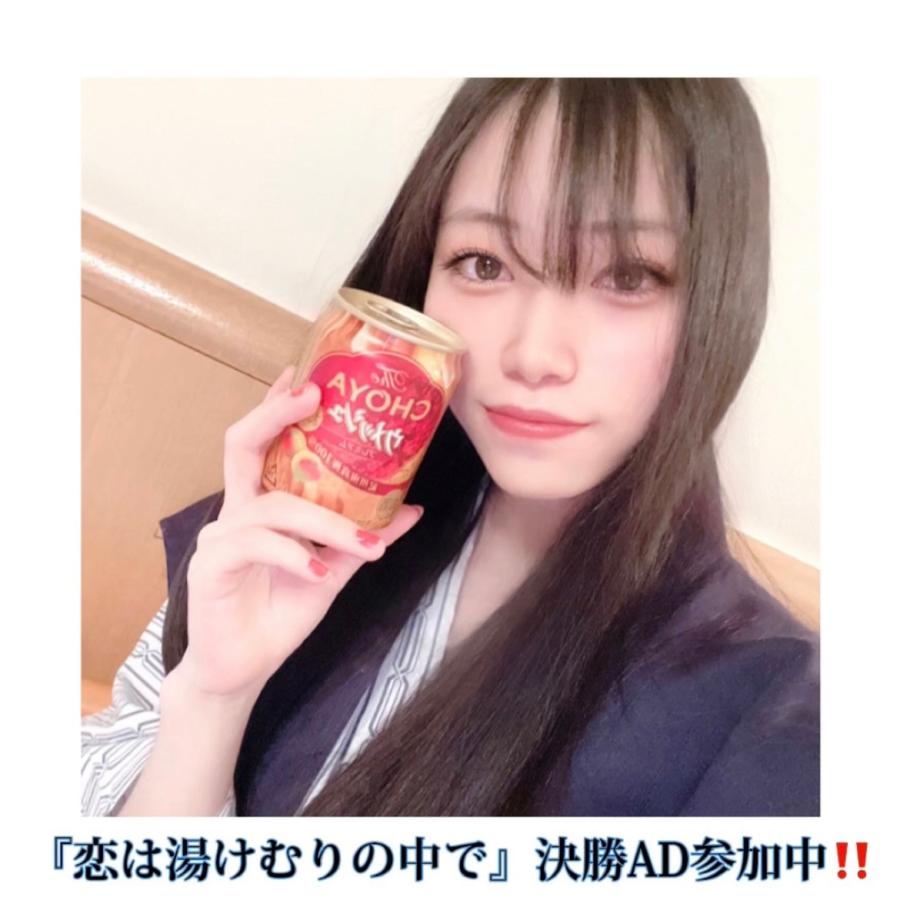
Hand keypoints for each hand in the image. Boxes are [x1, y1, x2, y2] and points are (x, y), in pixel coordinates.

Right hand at [176, 365, 424, 700]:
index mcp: (261, 505)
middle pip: (242, 445)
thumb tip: (414, 508)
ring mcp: (220, 536)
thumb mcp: (334, 569)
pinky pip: (256, 545)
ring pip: (273, 505)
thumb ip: (365, 537)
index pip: (262, 443)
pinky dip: (294, 555)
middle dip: (276, 414)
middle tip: (314, 395)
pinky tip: (319, 573)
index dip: (277, 407)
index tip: (304, 374)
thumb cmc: (281, 612)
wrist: (244, 668)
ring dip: (325, 522)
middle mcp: (237, 511)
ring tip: (363, 544)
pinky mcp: (210, 565)